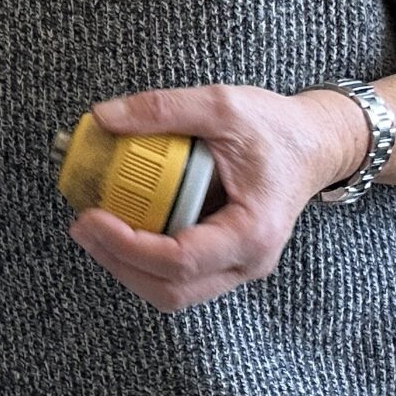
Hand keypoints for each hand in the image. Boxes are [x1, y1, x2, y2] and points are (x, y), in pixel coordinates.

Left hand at [67, 83, 365, 312]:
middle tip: (81, 225)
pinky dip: (143, 258)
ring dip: (126, 265)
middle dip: (118, 263)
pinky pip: (177, 275)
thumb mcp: (220, 105)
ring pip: (172, 291)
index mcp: (252, 232)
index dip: (128, 247)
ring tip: (92, 227)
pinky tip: (119, 225)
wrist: (314, 144)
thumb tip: (103, 117)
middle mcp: (247, 261)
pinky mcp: (223, 258)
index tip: (91, 218)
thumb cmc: (276, 128)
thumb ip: (162, 109)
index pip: (180, 261)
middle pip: (172, 290)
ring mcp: (236, 265)